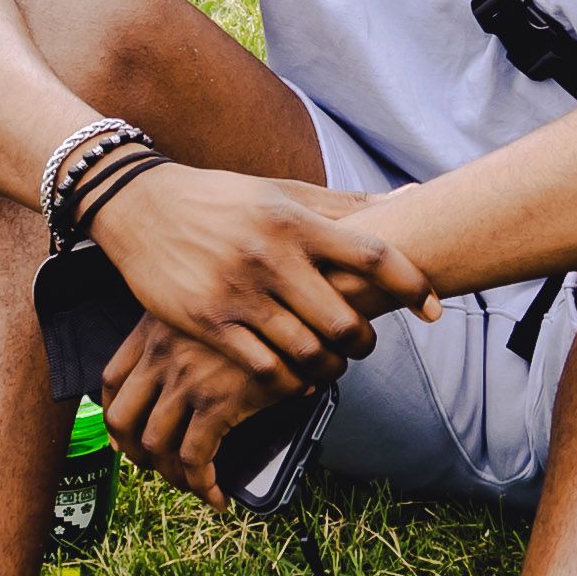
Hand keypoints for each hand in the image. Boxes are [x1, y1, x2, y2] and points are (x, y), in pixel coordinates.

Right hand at [87, 164, 435, 389]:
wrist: (141, 205)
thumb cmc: (223, 199)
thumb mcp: (283, 193)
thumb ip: (346, 206)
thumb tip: (413, 199)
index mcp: (296, 221)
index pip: (374, 255)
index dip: (414, 285)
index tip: (435, 310)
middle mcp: (271, 256)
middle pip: (344, 319)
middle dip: (364, 342)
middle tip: (362, 344)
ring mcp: (238, 292)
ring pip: (307, 352)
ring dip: (329, 368)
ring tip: (330, 365)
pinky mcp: (208, 322)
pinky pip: (264, 369)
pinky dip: (288, 382)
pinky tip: (293, 376)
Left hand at [96, 313, 337, 507]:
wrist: (300, 305)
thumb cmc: (264, 308)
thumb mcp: (212, 310)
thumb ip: (191, 336)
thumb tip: (187, 378)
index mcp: (154, 329)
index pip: (111, 381)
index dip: (113, 415)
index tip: (124, 434)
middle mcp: (161, 355)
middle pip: (123, 418)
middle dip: (133, 451)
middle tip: (152, 465)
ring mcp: (186, 380)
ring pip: (156, 446)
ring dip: (170, 474)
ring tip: (190, 483)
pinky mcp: (217, 403)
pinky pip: (195, 459)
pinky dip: (201, 484)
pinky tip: (215, 494)